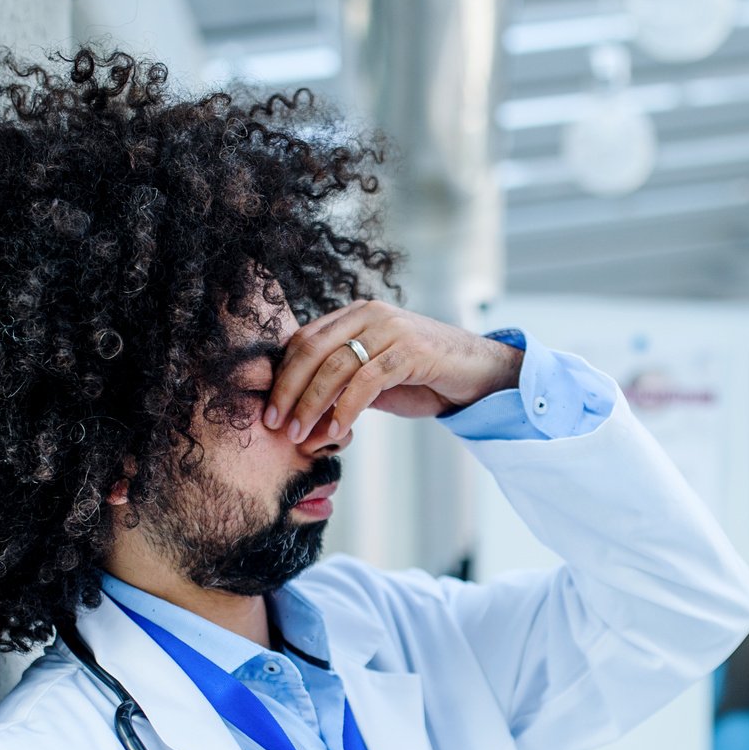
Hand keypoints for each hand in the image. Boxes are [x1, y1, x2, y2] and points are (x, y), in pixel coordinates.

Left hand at [264, 301, 523, 442]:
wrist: (479, 374)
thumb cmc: (425, 378)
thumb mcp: (375, 379)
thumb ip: (341, 386)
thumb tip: (302, 418)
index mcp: (356, 315)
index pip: (304, 340)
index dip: (282, 375)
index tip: (269, 410)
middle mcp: (370, 314)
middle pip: (312, 349)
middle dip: (288, 390)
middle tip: (274, 424)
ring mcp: (391, 328)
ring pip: (336, 365)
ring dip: (312, 404)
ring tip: (300, 435)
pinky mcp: (411, 349)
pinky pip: (367, 381)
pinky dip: (347, 409)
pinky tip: (337, 431)